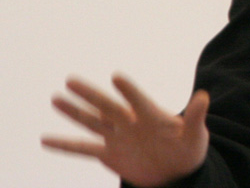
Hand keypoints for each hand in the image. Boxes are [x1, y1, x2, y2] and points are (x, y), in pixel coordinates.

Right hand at [42, 74, 209, 187]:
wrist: (176, 172)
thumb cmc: (189, 150)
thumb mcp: (195, 136)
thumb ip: (195, 118)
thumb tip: (204, 97)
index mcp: (151, 115)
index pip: (138, 100)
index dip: (129, 90)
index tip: (116, 77)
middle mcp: (130, 122)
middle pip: (107, 106)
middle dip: (90, 95)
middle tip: (71, 80)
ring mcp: (117, 137)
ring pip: (91, 123)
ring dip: (74, 112)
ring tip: (55, 99)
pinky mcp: (109, 154)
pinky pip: (83, 149)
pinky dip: (65, 145)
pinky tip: (45, 140)